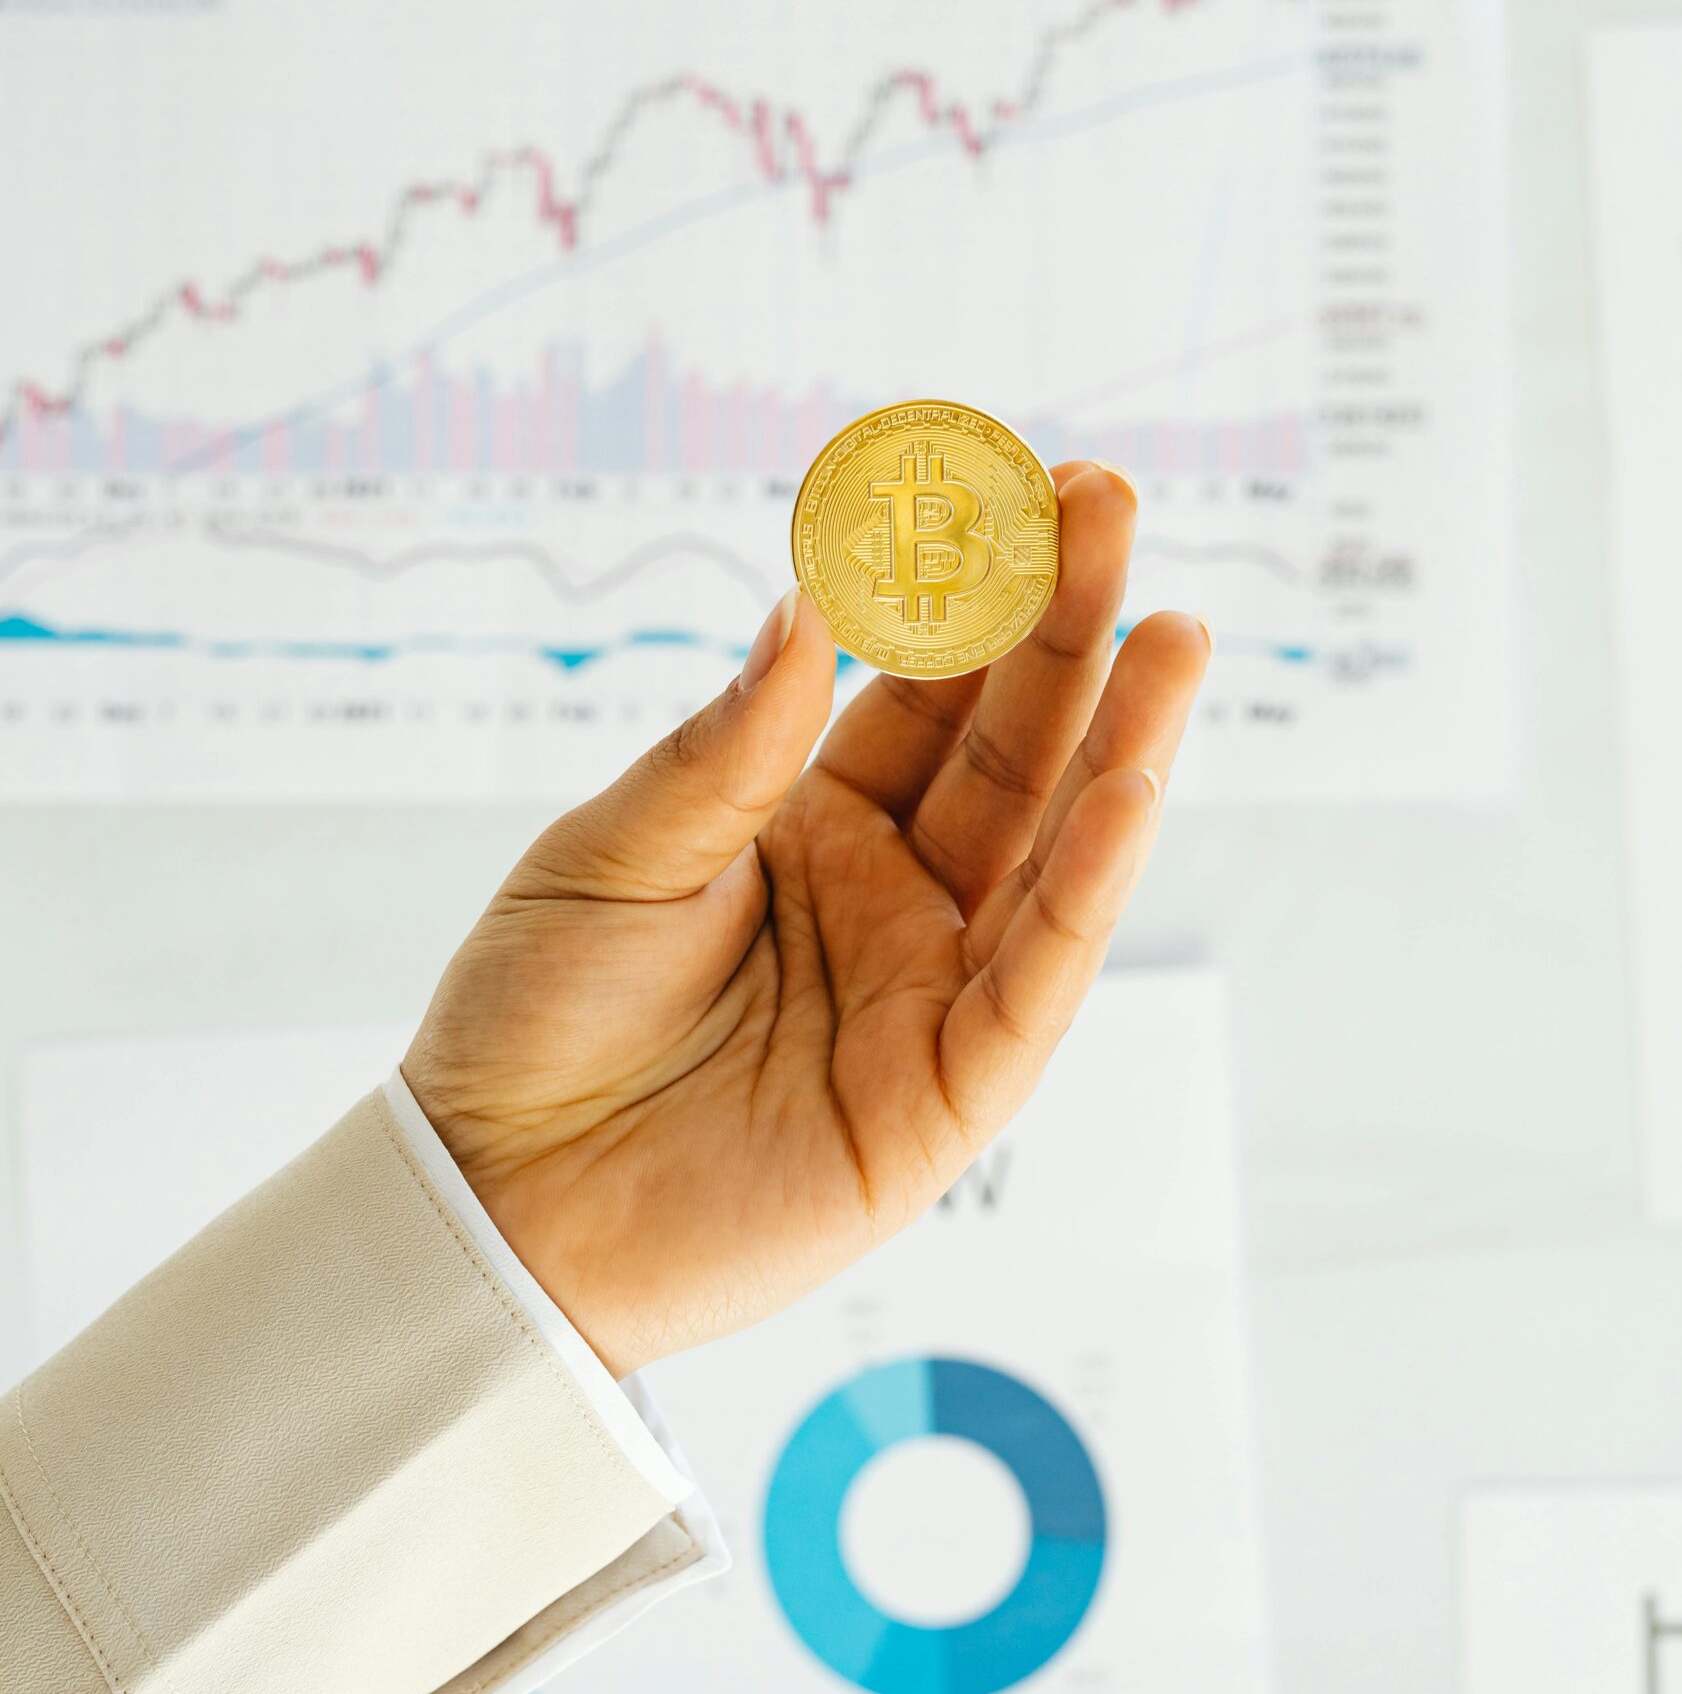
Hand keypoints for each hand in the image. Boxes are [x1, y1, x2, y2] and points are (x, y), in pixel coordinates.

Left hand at [403, 463, 1208, 1377]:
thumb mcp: (612, 856)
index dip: (974, 597)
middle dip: (1064, 628)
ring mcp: (926, 996)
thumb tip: (809, 607)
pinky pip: (1034, 983)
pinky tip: (1126, 786)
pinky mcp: (943, 1100)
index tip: (1021, 485)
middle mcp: (889, 902)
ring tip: (1174, 627)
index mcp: (808, 831)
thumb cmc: (533, 1022)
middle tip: (1109, 501)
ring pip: (1049, 853)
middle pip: (1007, 750)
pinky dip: (1086, 888)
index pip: (923, 696)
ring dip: (1117, 741)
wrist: (494, 1208)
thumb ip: (728, 750)